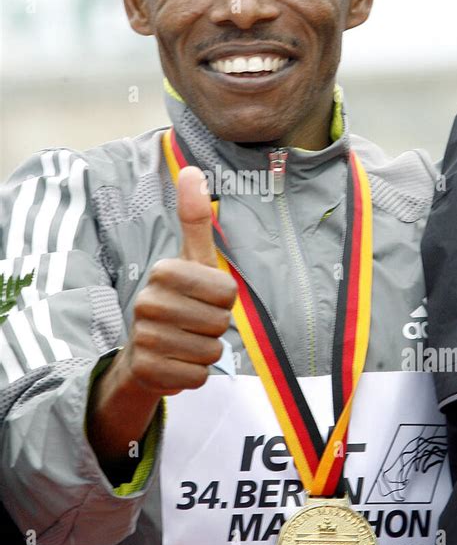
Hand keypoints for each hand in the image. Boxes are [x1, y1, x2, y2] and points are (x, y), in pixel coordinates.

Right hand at [121, 166, 237, 397]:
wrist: (142, 354)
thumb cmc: (177, 301)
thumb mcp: (191, 260)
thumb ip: (194, 218)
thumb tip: (191, 168)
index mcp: (164, 271)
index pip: (226, 292)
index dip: (224, 300)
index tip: (205, 298)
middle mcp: (148, 301)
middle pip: (220, 322)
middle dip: (216, 328)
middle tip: (195, 324)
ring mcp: (144, 336)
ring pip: (210, 351)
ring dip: (206, 351)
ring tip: (185, 342)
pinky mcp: (147, 370)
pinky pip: (198, 376)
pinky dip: (195, 374)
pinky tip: (177, 362)